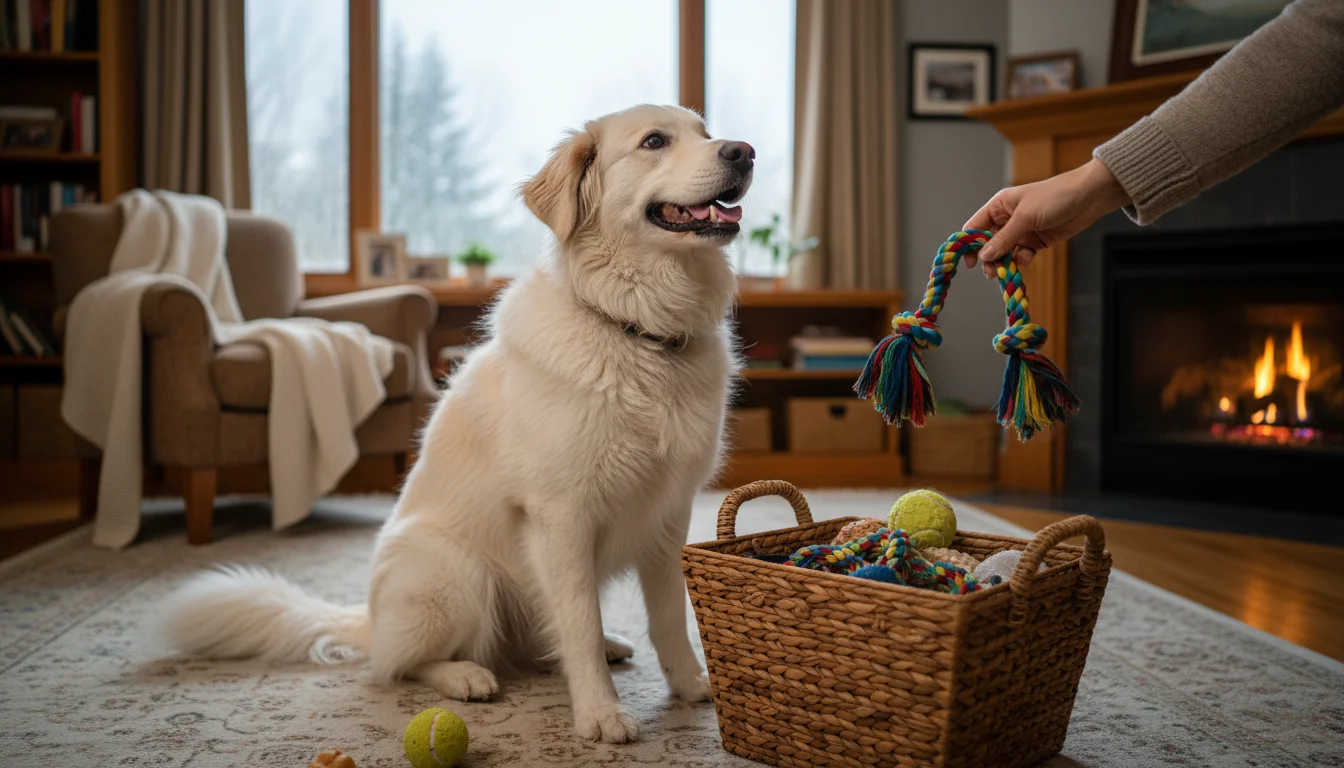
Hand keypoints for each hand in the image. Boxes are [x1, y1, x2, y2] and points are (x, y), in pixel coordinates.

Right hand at [963, 158, 1130, 276]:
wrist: (1088, 198)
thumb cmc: (1054, 197)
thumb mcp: (1025, 217)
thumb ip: (1003, 238)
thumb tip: (984, 256)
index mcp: (999, 206)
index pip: (975, 226)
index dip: (969, 244)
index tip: (968, 262)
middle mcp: (1007, 219)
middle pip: (988, 243)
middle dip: (988, 257)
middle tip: (990, 272)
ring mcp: (1022, 231)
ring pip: (1004, 252)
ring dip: (1004, 262)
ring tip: (1005, 271)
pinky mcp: (1036, 241)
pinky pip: (1021, 255)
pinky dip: (1021, 260)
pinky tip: (1027, 257)